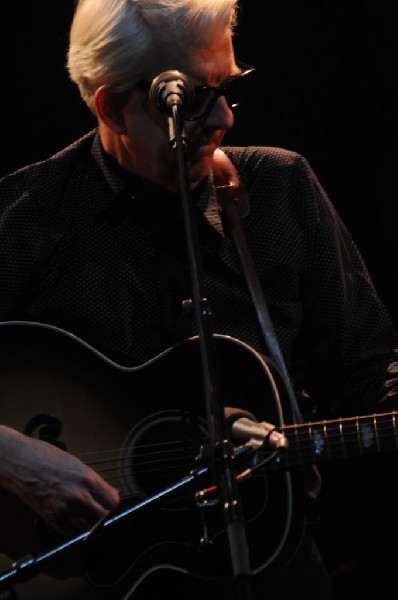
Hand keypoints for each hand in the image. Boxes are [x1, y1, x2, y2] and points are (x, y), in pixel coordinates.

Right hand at [0, 426, 119, 536]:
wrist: (21, 462)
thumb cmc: (47, 458)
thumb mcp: (77, 465)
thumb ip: (93, 481)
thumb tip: (107, 493)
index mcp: (87, 479)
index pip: (113, 501)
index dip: (113, 503)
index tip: (111, 502)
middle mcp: (78, 496)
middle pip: (103, 517)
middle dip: (105, 516)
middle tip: (102, 511)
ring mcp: (65, 509)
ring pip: (88, 528)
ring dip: (91, 524)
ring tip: (87, 515)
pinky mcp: (52, 518)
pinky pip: (71, 532)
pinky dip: (76, 529)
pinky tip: (75, 520)